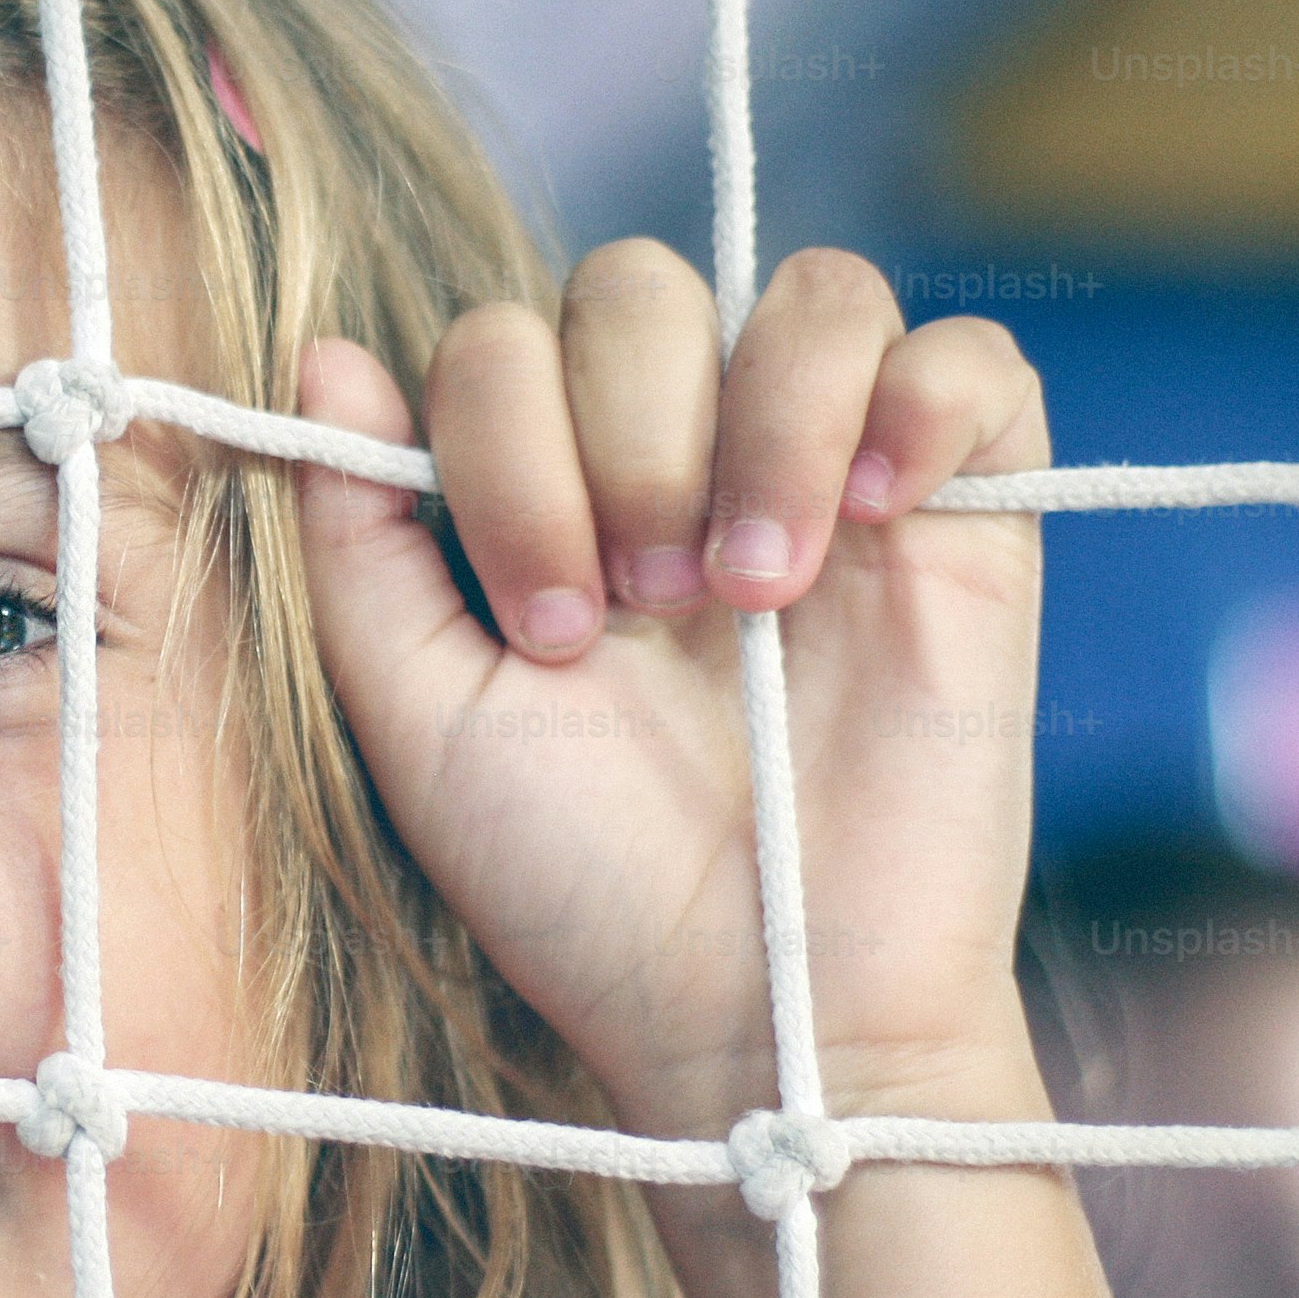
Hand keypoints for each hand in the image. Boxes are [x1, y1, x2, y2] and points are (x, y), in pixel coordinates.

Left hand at [292, 240, 1050, 1149]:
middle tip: (650, 607)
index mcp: (555, 491)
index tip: (551, 631)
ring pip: (811, 290)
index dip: (508, 451)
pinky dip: (919, 400)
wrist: (762, 1011)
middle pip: (638, 286)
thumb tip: (323, 352)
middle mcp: (693, 457)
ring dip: (764, 420)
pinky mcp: (976, 514)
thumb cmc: (583, 884)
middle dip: (625, 434)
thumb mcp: (423, 715)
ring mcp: (838, 475)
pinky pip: (970, 357)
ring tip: (758, 592)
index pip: (505, 341)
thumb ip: (358, 538)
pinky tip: (879, 516)